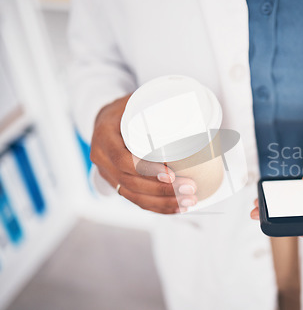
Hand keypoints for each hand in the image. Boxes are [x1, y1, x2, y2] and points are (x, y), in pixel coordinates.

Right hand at [90, 94, 197, 213]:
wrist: (105, 118)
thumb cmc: (126, 107)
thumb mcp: (136, 101)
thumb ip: (156, 106)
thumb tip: (193, 107)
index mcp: (105, 137)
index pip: (123, 160)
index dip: (147, 170)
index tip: (171, 175)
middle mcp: (102, 159)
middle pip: (130, 183)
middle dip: (162, 191)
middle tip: (190, 188)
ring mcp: (108, 174)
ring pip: (134, 196)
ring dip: (163, 203)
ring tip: (189, 202)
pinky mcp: (118, 183)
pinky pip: (135, 200)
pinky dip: (156, 207)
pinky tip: (176, 208)